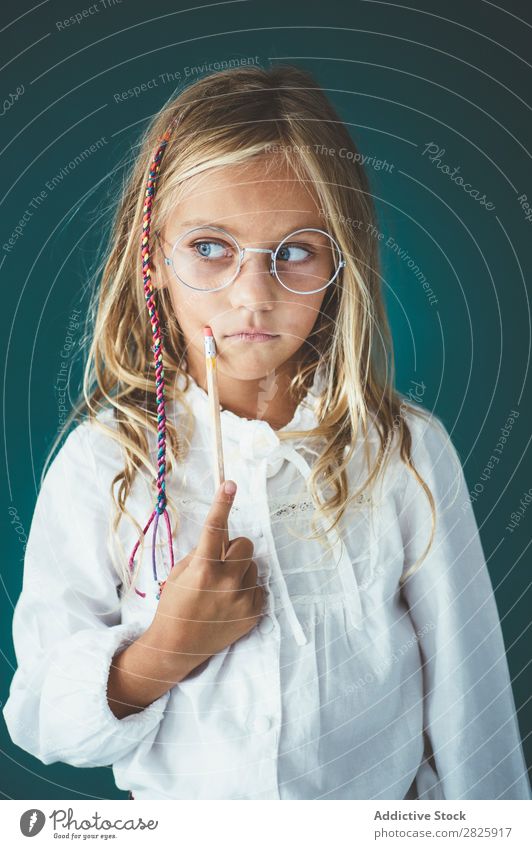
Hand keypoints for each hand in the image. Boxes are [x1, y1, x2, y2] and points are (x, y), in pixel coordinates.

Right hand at [148, 480, 266, 678]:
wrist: (177, 646)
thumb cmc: (175, 605)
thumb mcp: (181, 573)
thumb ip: (203, 552)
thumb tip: (222, 535)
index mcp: (203, 569)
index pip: (214, 529)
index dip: (222, 504)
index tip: (230, 484)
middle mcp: (226, 582)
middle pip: (245, 544)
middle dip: (233, 549)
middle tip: (220, 562)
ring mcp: (242, 600)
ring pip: (253, 566)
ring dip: (240, 571)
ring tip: (222, 589)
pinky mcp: (254, 614)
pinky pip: (258, 588)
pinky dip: (246, 590)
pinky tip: (230, 603)